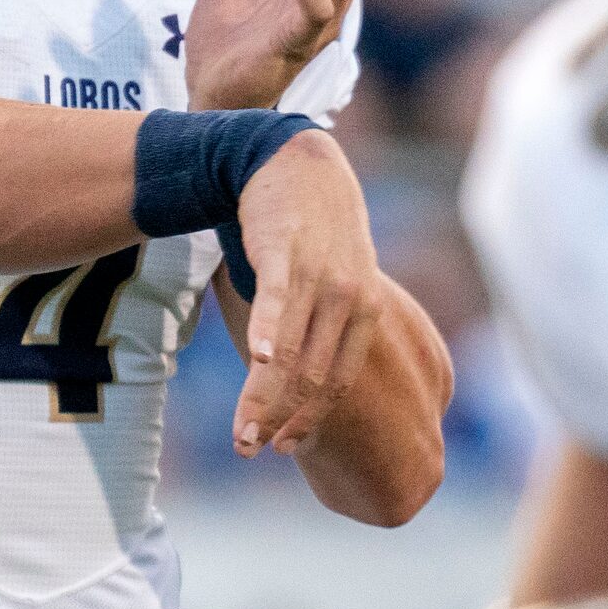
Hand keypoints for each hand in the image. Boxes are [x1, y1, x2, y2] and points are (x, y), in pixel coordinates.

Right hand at [228, 130, 380, 456]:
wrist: (293, 158)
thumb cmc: (313, 226)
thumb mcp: (337, 275)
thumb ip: (327, 323)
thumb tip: (304, 373)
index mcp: (366, 309)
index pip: (339, 380)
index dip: (311, 418)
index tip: (284, 447)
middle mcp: (349, 297)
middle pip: (312, 375)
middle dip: (279, 419)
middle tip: (248, 450)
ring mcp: (319, 275)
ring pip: (290, 351)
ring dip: (262, 396)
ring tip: (241, 431)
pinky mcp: (285, 251)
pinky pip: (277, 299)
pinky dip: (268, 331)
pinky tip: (260, 361)